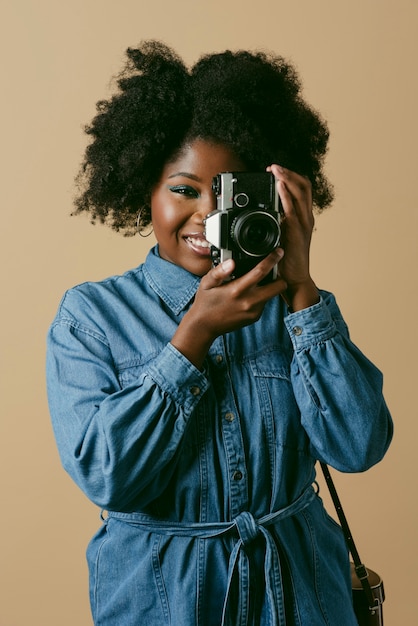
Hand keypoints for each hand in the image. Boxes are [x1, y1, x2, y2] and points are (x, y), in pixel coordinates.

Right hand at [171, 249, 286, 367]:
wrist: (204, 327)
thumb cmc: (205, 303)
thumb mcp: (206, 283)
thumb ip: (218, 271)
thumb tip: (231, 262)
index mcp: (237, 290)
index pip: (261, 272)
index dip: (272, 260)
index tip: (278, 252)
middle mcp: (249, 301)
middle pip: (279, 286)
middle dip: (279, 276)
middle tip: (273, 270)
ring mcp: (253, 311)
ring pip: (273, 295)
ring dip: (269, 287)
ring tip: (257, 282)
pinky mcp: (254, 317)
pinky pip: (264, 303)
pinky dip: (261, 297)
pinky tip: (249, 295)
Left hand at [267, 165, 318, 310]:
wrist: (294, 279)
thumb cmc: (286, 260)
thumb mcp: (281, 236)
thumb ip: (276, 223)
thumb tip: (265, 212)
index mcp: (302, 217)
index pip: (301, 189)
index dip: (291, 177)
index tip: (276, 171)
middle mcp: (306, 217)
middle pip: (304, 186)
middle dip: (289, 173)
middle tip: (273, 167)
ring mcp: (303, 223)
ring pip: (301, 192)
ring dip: (287, 178)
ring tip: (276, 170)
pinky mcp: (297, 232)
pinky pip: (293, 209)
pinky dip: (287, 195)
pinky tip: (280, 187)